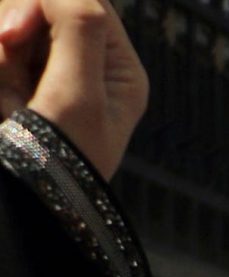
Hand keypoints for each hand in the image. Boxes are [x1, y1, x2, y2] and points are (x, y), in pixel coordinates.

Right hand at [0, 0, 149, 180]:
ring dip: (2, 48)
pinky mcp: (13, 83)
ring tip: (7, 88)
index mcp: (117, 68)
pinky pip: (0, 52)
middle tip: (7, 43)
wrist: (28, 204)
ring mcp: (44, 74)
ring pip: (11, 25)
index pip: (88, 1)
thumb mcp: (79, 91)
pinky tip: (2, 99)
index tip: (21, 25)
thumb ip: (78, 27)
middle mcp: (84, 65)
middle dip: (16, 23)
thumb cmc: (63, 159)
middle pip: (43, 6)